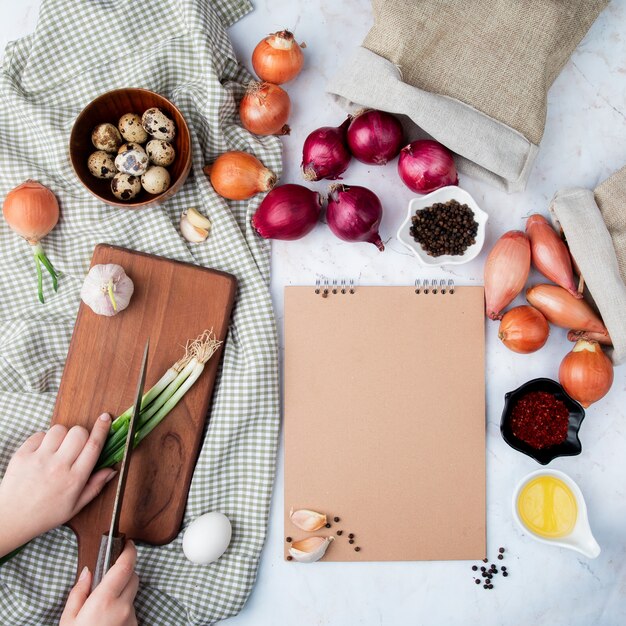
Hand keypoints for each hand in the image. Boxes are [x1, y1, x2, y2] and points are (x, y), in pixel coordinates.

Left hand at [0, 414, 115, 556]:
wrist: (10, 520)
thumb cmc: (44, 514)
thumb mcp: (75, 506)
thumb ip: (96, 486)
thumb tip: (112, 470)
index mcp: (74, 479)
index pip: (94, 446)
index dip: (102, 429)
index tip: (105, 418)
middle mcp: (58, 467)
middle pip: (78, 432)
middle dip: (82, 433)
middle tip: (76, 445)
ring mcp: (39, 459)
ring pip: (59, 430)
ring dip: (62, 435)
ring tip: (57, 449)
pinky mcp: (22, 455)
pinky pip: (39, 434)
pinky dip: (43, 439)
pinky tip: (42, 452)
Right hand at [60, 541, 138, 625]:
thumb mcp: (68, 620)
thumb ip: (78, 592)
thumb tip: (87, 572)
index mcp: (104, 600)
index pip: (126, 566)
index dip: (129, 550)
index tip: (128, 542)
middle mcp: (122, 607)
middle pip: (133, 577)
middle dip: (124, 573)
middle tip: (109, 579)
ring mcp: (131, 619)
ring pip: (133, 595)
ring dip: (123, 594)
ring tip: (104, 610)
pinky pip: (133, 611)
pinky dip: (124, 610)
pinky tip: (109, 621)